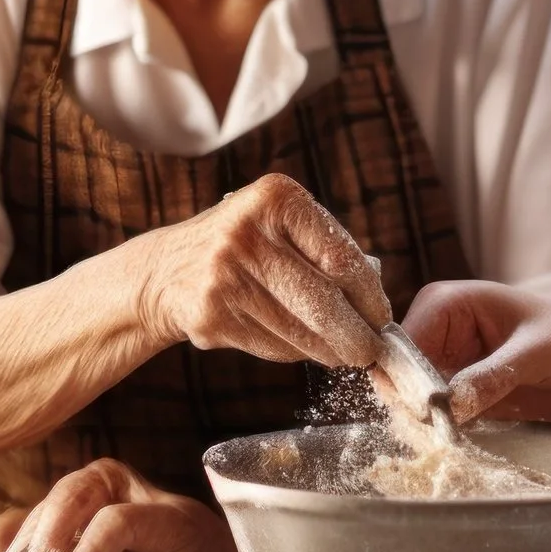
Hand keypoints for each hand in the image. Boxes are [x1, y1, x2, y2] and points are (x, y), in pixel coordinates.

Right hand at [126, 173, 390, 367]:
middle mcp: (247, 233)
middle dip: (357, 335)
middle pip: (324, 301)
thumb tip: (376, 307)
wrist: (168, 270)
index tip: (382, 317)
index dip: (369, 297)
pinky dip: (296, 353)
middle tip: (372, 351)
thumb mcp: (281, 223)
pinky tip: (300, 345)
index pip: (341, 258)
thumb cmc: (247, 246)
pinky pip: (273, 346)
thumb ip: (327, 250)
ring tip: (343, 353)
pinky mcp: (211, 315)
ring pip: (300, 331)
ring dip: (330, 350)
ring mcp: (225, 276)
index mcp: (275, 198)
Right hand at [402, 280, 550, 424]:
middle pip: (399, 371)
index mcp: (448, 302)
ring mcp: (445, 364)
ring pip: (411, 397)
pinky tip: (452, 440)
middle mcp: (438, 331)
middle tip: (433, 429)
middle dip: (410, 402)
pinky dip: (437, 430)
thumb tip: (450, 405)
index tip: (424, 408)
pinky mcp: (457, 394)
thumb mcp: (533, 354)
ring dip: (423, 421)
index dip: (406, 375)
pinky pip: (433, 415)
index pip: (404, 340)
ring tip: (444, 437)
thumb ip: (492, 376)